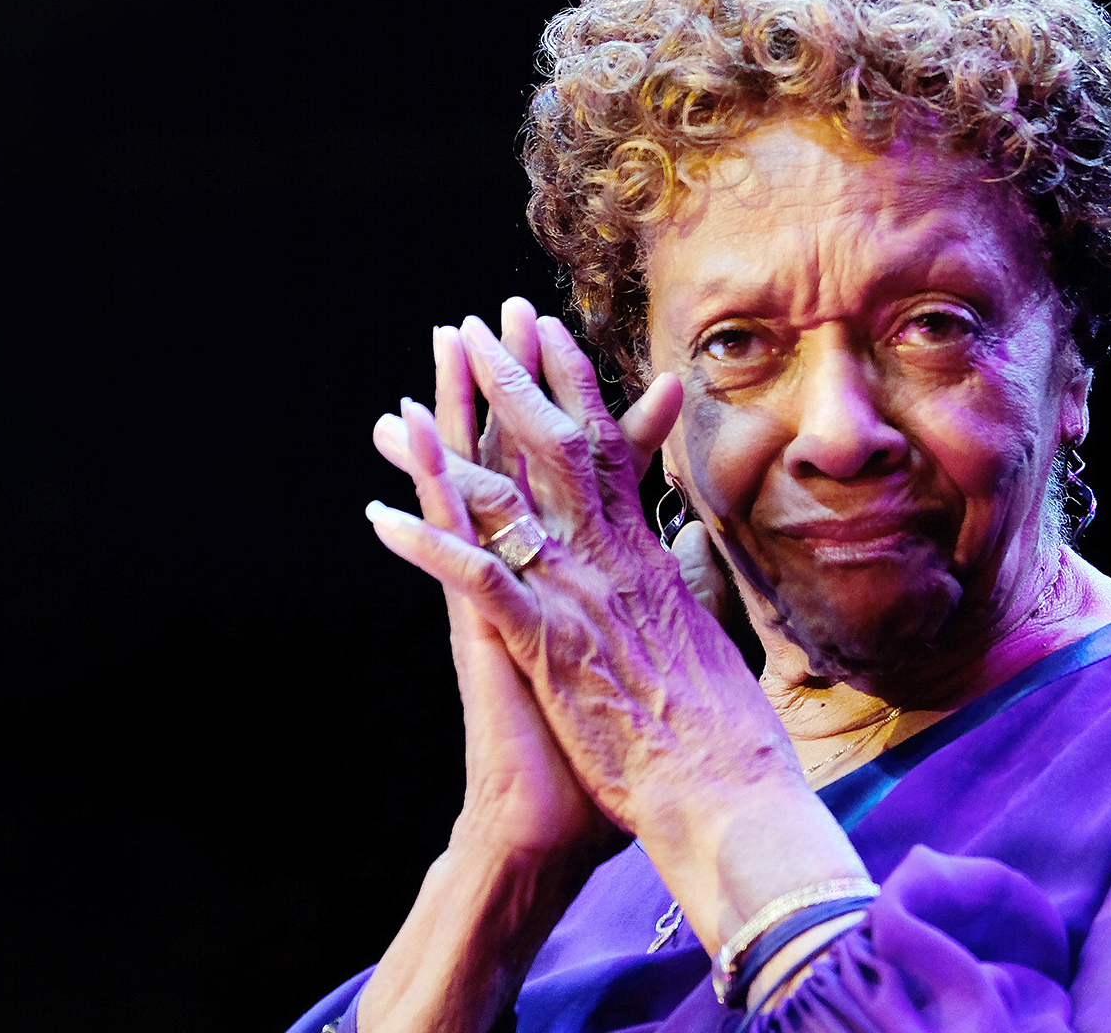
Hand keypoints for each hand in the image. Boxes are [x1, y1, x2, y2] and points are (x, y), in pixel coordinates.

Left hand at [366, 309, 866, 954]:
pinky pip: (479, 582)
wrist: (727, 787)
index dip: (577, 387)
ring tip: (407, 402)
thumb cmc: (725, 730)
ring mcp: (579, 598)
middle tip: (481, 323)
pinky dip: (429, 548)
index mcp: (646, 559)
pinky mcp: (550, 644)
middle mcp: (612, 562)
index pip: (610, 452)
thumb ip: (690, 591)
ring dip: (454, 445)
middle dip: (517, 380)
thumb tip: (683, 561)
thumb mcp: (710, 639)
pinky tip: (383, 521)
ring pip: (510, 499)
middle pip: (559, 449)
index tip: (550, 334)